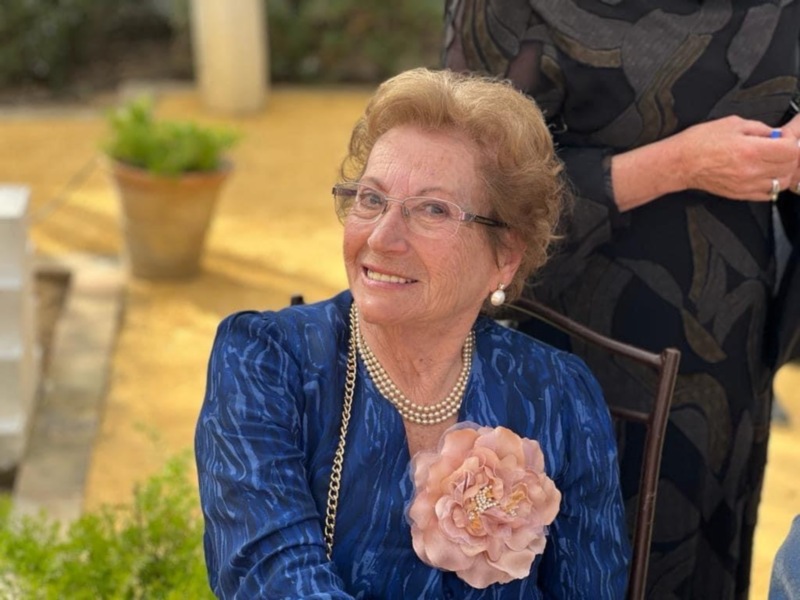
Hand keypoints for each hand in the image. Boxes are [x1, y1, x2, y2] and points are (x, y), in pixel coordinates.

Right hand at [673, 115, 799, 200]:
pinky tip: (765, 175)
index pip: (791, 149)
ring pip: (782, 182)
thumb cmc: (699, 142)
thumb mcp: (732, 123)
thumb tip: (775, 134)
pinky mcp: (740, 194)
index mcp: (751, 150)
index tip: (786, 137)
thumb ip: (759, 128)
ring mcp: (746, 185)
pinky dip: (772, 184)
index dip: (792, 141)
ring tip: (774, 161)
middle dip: (790, 155)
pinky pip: (768, 194)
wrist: (680, 163)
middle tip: (782, 147)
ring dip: (783, 171)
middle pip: (789, 166)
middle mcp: (751, 170)